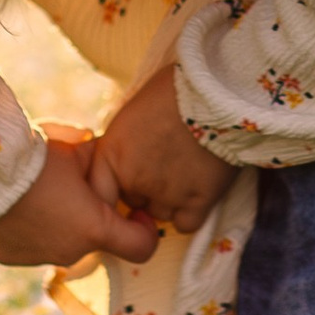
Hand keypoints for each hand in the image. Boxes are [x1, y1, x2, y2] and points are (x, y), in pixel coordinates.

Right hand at [0, 125, 161, 270]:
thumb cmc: (37, 158)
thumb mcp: (76, 149)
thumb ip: (99, 159)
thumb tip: (106, 155)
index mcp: (96, 228)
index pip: (143, 246)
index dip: (145, 229)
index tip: (134, 210)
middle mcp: (72, 252)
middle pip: (95, 239)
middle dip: (90, 216)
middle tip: (72, 187)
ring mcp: (40, 259)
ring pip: (62, 243)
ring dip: (59, 224)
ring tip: (40, 193)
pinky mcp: (11, 258)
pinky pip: (30, 246)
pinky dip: (29, 230)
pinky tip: (17, 206)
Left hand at [93, 62, 235, 236]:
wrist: (215, 91)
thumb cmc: (172, 91)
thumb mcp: (132, 113)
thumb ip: (123, 146)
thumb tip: (126, 161)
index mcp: (112, 155)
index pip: (99, 193)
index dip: (112, 194)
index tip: (125, 190)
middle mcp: (134, 180)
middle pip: (135, 202)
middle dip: (146, 190)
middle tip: (165, 164)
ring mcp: (166, 194)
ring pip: (161, 214)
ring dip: (170, 200)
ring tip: (186, 169)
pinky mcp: (198, 201)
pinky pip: (186, 224)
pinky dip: (191, 212)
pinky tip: (198, 189)